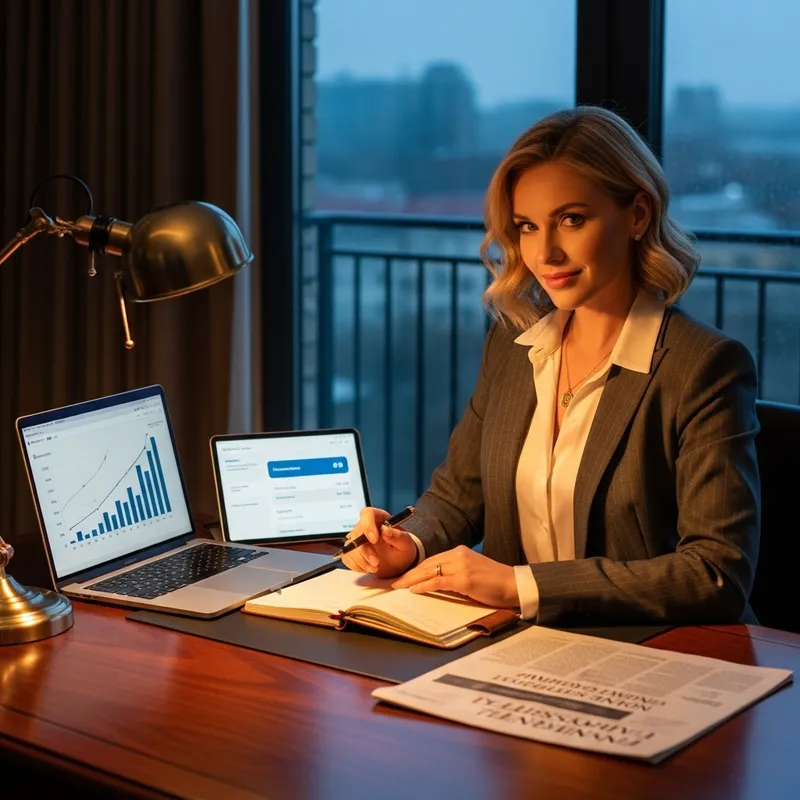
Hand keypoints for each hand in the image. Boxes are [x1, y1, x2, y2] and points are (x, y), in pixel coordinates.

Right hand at [341, 507, 417, 578]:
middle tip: (376, 562)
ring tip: (375, 568)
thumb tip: (385, 530)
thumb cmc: (402, 549)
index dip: (368, 525)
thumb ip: (398, 536)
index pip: (367, 514)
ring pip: (350, 547)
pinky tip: (368, 568)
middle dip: (365, 550)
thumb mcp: (405, 544)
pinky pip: (347, 557)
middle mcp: (365, 526)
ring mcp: (357, 539)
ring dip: (361, 560)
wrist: (398, 563)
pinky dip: (357, 566)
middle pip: (357, 533)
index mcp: (379, 518)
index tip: (374, 539)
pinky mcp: (352, 552)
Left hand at [391, 545, 518, 608]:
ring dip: (412, 580)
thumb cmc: (494, 582)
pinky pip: (439, 581)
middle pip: (427, 564)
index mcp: (460, 552)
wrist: (514, 584)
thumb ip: (455, 573)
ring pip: (430, 571)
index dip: (415, 569)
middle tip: (394, 582)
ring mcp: (461, 566)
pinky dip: (425, 586)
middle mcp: (458, 555)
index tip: (403, 576)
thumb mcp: (472, 572)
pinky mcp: (465, 579)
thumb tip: (435, 583)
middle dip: (409, 574)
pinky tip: (415, 590)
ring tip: (399, 587)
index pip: (432, 560)